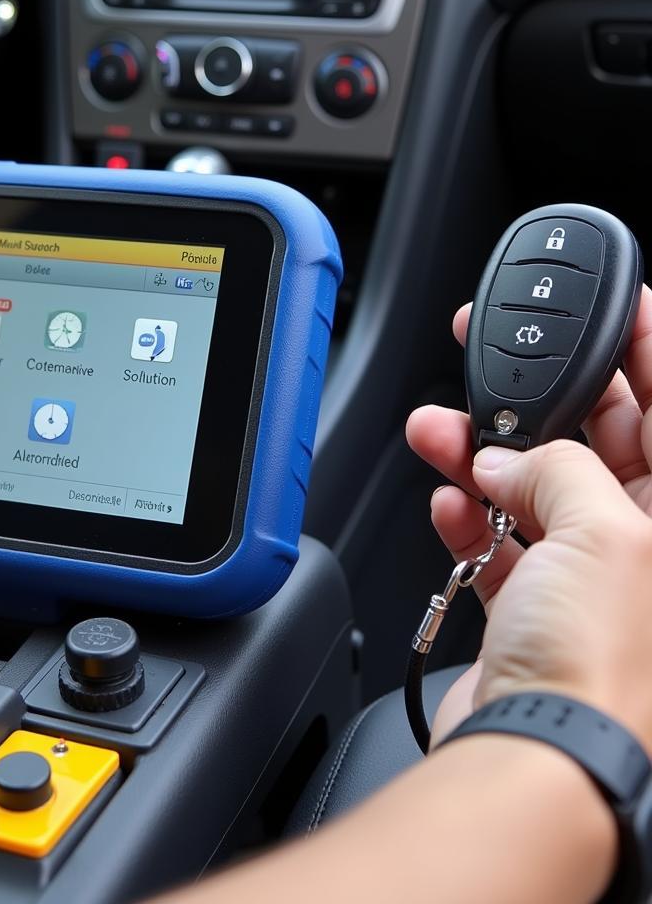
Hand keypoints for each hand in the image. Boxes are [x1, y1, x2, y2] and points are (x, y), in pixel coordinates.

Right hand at [408, 287, 651, 748]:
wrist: (539, 757)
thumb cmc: (605, 668)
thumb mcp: (600, 532)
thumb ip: (557, 469)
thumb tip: (509, 458)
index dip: (646, 356)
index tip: (620, 311)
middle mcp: (647, 549)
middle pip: (602, 445)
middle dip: (543, 404)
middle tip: (499, 362)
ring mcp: (590, 580)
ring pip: (537, 491)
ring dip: (483, 460)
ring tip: (438, 433)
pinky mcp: (535, 608)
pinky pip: (501, 542)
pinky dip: (470, 519)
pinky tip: (448, 503)